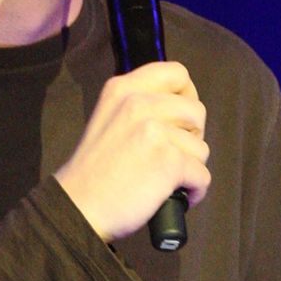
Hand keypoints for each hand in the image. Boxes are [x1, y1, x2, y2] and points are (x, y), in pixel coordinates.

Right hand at [55, 61, 209, 241]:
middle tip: (170, 154)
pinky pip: (202, 175)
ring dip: (190, 167)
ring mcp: (154, 131)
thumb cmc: (95, 171)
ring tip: (164, 179)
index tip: (179, 119)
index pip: (177, 73)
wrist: (78, 206)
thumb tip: (180, 109)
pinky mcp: (169, 161)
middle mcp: (139, 103)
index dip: (187, 96)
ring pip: (201, 147)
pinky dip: (194, 190)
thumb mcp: (108, 117)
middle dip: (192, 136)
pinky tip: (173, 195)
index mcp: (123, 88)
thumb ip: (139, 105)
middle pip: (196, 110)